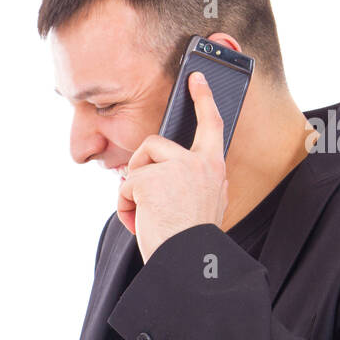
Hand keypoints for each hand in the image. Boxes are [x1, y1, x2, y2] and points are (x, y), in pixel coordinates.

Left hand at [117, 70, 229, 264]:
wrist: (188, 262)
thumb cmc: (193, 241)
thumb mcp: (208, 204)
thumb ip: (195, 181)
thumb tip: (171, 172)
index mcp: (214, 168)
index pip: (212, 124)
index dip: (204, 98)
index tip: (196, 77)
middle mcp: (198, 162)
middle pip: (154, 145)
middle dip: (141, 167)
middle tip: (139, 194)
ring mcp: (174, 168)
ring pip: (138, 164)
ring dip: (133, 190)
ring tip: (145, 215)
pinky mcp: (149, 180)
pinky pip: (125, 186)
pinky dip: (125, 207)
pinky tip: (139, 222)